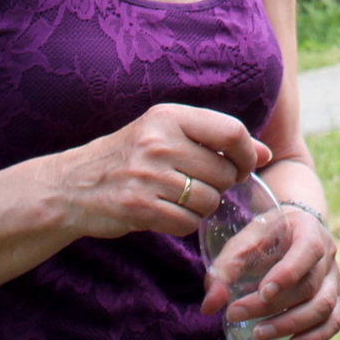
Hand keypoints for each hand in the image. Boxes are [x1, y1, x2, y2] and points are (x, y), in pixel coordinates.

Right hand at [54, 104, 271, 239]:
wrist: (73, 185)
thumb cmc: (130, 156)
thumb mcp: (168, 132)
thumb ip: (216, 139)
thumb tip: (267, 152)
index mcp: (169, 116)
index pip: (231, 132)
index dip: (247, 154)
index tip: (244, 166)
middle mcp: (159, 142)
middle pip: (223, 173)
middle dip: (220, 186)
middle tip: (199, 185)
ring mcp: (148, 176)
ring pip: (209, 201)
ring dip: (202, 207)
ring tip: (179, 198)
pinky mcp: (139, 208)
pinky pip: (187, 223)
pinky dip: (183, 224)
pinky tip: (166, 213)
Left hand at [204, 207, 339, 339]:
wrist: (296, 229)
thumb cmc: (268, 235)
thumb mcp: (245, 240)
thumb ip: (226, 268)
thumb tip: (210, 305)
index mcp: (309, 230)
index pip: (308, 251)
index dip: (289, 273)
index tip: (263, 291)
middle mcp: (328, 255)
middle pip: (309, 285)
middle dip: (273, 305)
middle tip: (237, 314)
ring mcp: (334, 278)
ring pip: (323, 306)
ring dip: (292, 324)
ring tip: (259, 333)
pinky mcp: (334, 298)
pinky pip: (333, 321)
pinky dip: (316, 336)